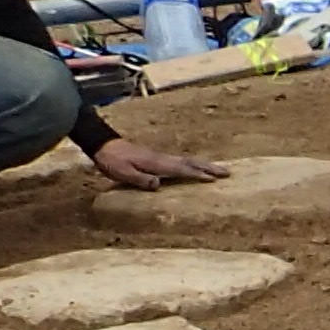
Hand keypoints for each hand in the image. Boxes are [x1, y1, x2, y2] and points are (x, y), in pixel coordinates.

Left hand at [89, 140, 229, 192]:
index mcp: (156, 163)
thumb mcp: (123, 173)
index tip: (213, 179)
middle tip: (226, 172)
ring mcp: (160, 157)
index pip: (181, 169)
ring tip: (217, 170)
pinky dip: (192, 164)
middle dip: (208, 168)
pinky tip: (194, 167)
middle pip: (189, 162)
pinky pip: (180, 161)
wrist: (103, 145)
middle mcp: (161, 158)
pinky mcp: (156, 157)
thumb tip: (158, 185)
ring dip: (203, 165)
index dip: (197, 174)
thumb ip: (140, 179)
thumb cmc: (112, 161)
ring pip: (186, 160)